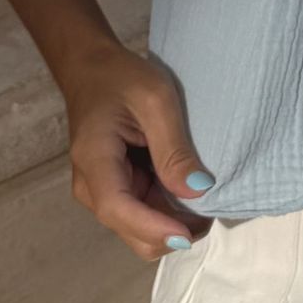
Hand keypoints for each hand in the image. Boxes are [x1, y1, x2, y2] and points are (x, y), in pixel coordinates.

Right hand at [59, 41, 216, 260]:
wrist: (92, 68)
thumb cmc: (122, 77)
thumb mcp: (155, 100)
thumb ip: (173, 147)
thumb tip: (196, 191)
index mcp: (94, 159)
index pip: (117, 208)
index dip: (154, 227)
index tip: (190, 233)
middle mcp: (91, 186)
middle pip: (130, 231)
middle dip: (171, 233)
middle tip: (211, 212)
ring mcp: (101, 191)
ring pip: (138, 230)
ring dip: (172, 226)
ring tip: (205, 203)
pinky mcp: (114, 189)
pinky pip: (142, 215)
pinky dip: (167, 215)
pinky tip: (188, 194)